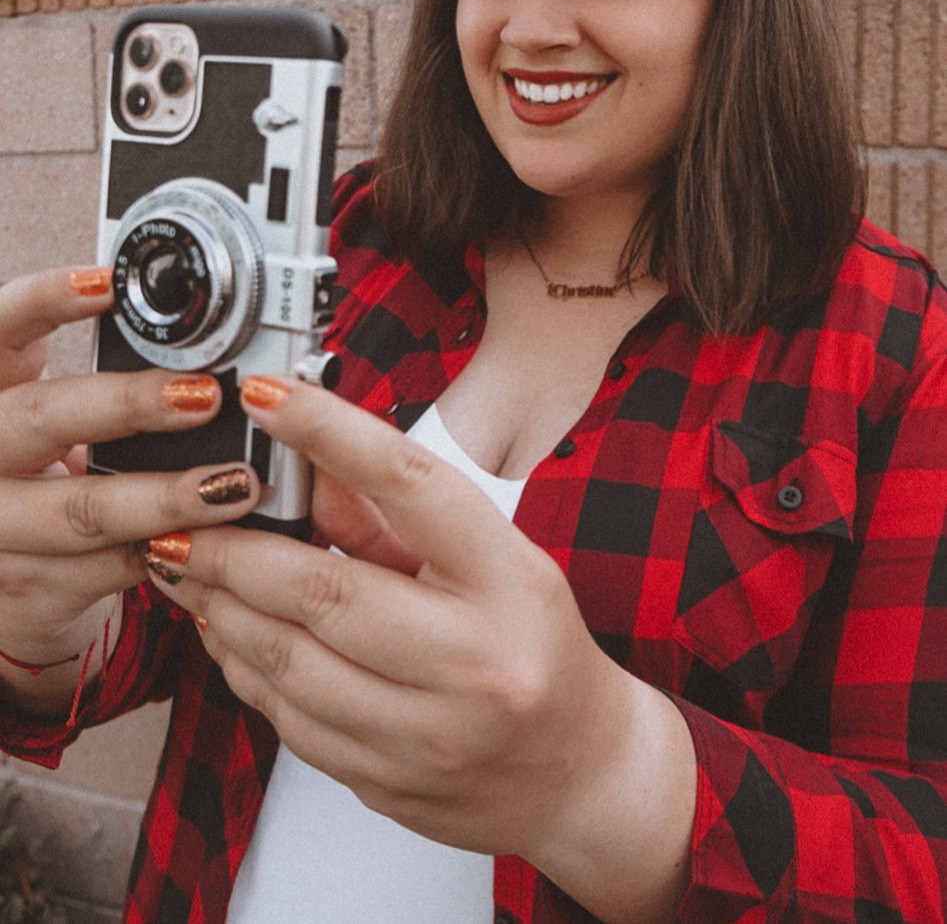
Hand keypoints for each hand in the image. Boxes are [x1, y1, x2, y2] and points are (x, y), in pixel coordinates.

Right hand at [0, 267, 263, 703]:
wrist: (9, 579)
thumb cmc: (48, 472)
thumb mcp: (54, 416)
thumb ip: (103, 374)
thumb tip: (211, 331)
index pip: (0, 329)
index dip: (47, 301)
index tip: (110, 283)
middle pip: (40, 417)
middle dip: (127, 404)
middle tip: (204, 395)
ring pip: (81, 510)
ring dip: (166, 497)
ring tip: (235, 483)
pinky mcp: (31, 587)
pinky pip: (111, 567)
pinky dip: (173, 551)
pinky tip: (221, 538)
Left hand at [144, 376, 695, 923]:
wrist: (579, 772)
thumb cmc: (533, 645)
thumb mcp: (493, 560)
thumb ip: (392, 515)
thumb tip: (305, 457)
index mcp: (510, 581)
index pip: (409, 486)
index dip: (329, 432)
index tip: (266, 395)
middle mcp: (475, 662)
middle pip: (325, 592)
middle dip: (236, 552)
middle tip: (185, 520)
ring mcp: (430, 735)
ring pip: (291, 665)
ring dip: (224, 610)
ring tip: (190, 569)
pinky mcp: (388, 784)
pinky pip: (290, 723)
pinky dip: (245, 669)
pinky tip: (228, 631)